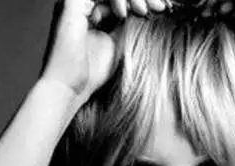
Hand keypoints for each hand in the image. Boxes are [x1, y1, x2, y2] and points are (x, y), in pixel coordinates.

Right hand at [38, 0, 167, 106]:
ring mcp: (76, 2)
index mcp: (92, 10)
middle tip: (161, 7)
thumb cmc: (92, 72)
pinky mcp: (72, 3)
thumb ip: (130, 23)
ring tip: (145, 11)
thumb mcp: (120, 42)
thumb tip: (151, 8)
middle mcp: (83, 3)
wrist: (70, 87)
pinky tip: (125, 14)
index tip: (163, 9)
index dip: (144, 0)